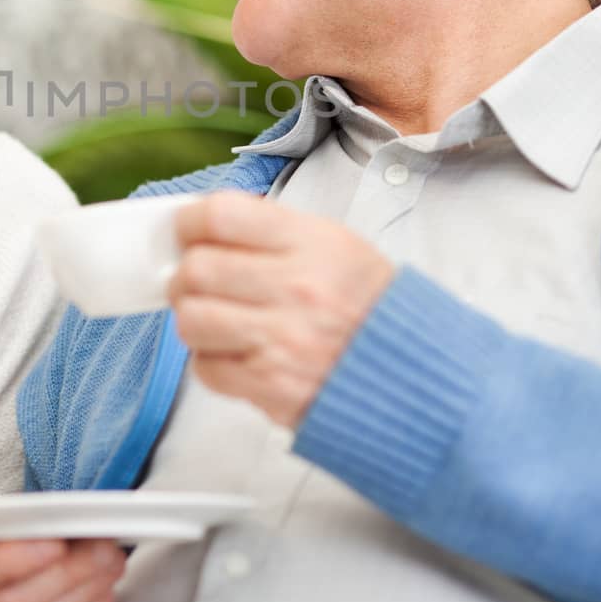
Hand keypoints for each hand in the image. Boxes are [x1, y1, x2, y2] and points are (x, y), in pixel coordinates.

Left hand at [168, 191, 395, 427]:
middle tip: (193, 282)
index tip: (187, 232)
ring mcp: (284, 340)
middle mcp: (297, 288)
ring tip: (212, 319)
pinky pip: (207, 368)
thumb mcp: (338, 248)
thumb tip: (202, 231)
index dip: (189, 223)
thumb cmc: (369, 308)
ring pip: (192, 320)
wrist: (416, 376)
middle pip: (197, 269)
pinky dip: (211, 361)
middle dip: (184, 276)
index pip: (221, 215)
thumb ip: (275, 234)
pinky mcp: (273, 386)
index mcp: (313, 243)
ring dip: (193, 319)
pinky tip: (234, 353)